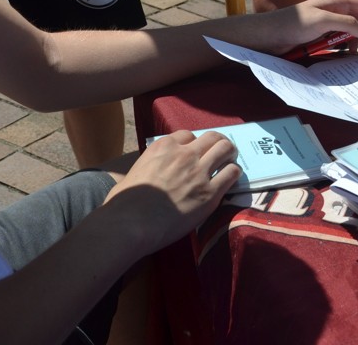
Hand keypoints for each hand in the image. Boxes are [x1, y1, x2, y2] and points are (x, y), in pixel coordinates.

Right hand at [103, 130, 239, 252]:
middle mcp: (185, 154)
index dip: (194, 144)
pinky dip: (233, 174)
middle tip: (221, 153)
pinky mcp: (210, 193)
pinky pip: (232, 174)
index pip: (188, 135)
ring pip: (226, 150)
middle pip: (212, 138)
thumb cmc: (124, 202)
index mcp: (164, 146)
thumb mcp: (134, 171)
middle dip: (218, 143)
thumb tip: (147, 174)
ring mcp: (199, 172)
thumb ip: (148, 167)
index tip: (196, 153)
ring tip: (230, 162)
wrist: (132, 222)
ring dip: (230, 155)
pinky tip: (230, 180)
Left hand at [254, 0, 357, 55]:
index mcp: (337, 2)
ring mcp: (330, 22)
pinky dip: (351, 45)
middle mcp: (336, 10)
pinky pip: (344, 38)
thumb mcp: (322, 21)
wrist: (270, 35)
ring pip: (356, 29)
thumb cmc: (293, 23)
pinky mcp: (324, 34)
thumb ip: (346, 23)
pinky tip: (349, 52)